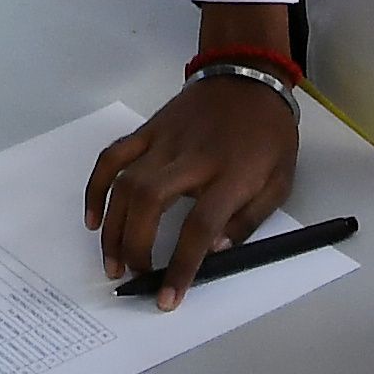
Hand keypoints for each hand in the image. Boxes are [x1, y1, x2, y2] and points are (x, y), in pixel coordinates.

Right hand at [85, 79, 299, 307]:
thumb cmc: (267, 135)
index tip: (167, 298)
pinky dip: (97, 188)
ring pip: (126, 184)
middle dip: (136, 247)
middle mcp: (192, 157)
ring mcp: (164, 141)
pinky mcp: (148, 130)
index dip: (181, 266)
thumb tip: (214, 251)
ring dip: (113, 228)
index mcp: (231, 174)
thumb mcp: (279, 182)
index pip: (200, 226)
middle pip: (151, 203)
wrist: (248, 76)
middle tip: (135, 275)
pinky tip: (94, 219)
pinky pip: (113, 158)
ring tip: (113, 262)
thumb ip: (247, 221)